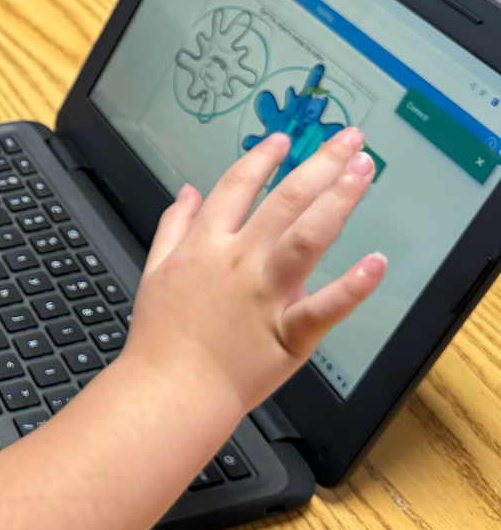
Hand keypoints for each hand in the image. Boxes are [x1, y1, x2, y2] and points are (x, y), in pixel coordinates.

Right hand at [124, 127, 385, 416]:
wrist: (170, 391)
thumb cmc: (162, 336)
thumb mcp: (154, 268)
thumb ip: (173, 226)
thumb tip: (187, 192)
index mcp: (205, 246)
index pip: (237, 186)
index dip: (262, 158)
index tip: (284, 140)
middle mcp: (239, 263)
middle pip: (284, 201)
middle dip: (319, 163)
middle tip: (348, 139)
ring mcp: (266, 296)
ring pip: (307, 238)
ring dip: (338, 200)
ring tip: (363, 172)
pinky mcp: (289, 333)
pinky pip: (324, 308)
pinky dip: (352, 287)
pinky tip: (376, 262)